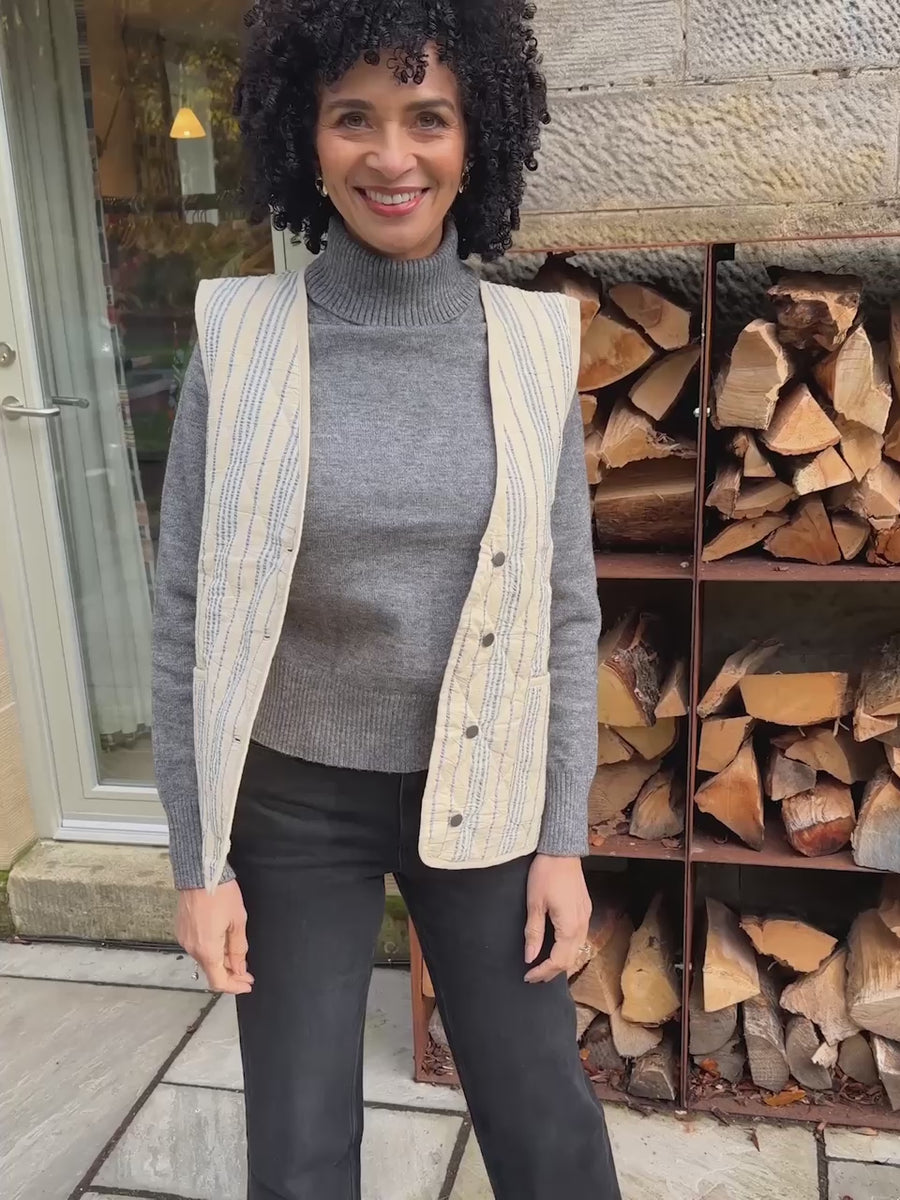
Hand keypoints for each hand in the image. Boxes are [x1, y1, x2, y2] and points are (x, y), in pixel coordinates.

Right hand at [176, 879, 253, 993]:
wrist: (200, 872)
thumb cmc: (221, 893)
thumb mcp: (238, 921)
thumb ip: (238, 949)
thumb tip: (240, 968)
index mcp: (207, 949)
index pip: (218, 982)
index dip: (234, 986)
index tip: (247, 984)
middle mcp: (192, 948)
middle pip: (212, 971)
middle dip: (230, 973)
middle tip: (247, 971)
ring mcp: (184, 939)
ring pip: (205, 959)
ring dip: (220, 961)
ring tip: (236, 953)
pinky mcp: (181, 930)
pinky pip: (197, 947)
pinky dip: (210, 949)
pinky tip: (222, 941)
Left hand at [524, 854, 590, 983]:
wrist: (562, 850)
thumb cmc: (546, 874)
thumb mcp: (534, 903)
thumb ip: (534, 933)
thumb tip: (529, 957)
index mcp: (569, 926)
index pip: (558, 961)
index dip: (543, 972)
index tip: (528, 976)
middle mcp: (582, 925)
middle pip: (570, 959)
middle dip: (552, 971)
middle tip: (534, 976)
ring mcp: (586, 916)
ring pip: (577, 949)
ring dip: (561, 961)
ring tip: (543, 966)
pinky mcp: (585, 909)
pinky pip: (579, 937)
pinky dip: (567, 948)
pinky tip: (556, 946)